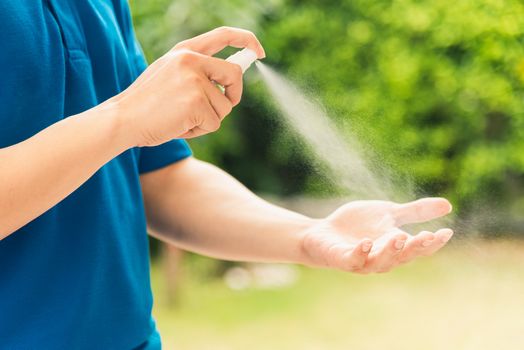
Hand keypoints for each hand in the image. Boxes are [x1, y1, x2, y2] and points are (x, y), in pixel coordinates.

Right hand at [107, 27, 264, 145]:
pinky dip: (200, 131)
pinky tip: (179, 126)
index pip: (223, 35)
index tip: (259, 51)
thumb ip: (196, 73)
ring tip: (181, 118)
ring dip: (208, 119)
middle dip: (233, 95)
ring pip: (224, 107)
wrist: (122, 119)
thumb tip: (230, 83)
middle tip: (224, 104)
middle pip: (235, 75)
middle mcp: (192, 60)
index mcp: (185, 51)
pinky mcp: (196, 103)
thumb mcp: (170, 75)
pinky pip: (214, 123)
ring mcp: (195, 81)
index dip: (246, 40)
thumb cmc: (146, 104)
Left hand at [299, 198, 452, 272]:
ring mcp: (361, 260)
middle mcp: (381, 258)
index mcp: (394, 247)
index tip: (447, 231)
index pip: (418, 248)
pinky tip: (366, 242)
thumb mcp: (388, 213)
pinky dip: (360, 252)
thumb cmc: (356, 225)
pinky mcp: (341, 259)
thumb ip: (414, 212)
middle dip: (415, 247)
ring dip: (391, 250)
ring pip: (380, 261)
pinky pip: (353, 260)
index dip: (432, 243)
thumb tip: (448, 205)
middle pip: (402, 257)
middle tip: (427, 235)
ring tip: (400, 236)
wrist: (322, 232)